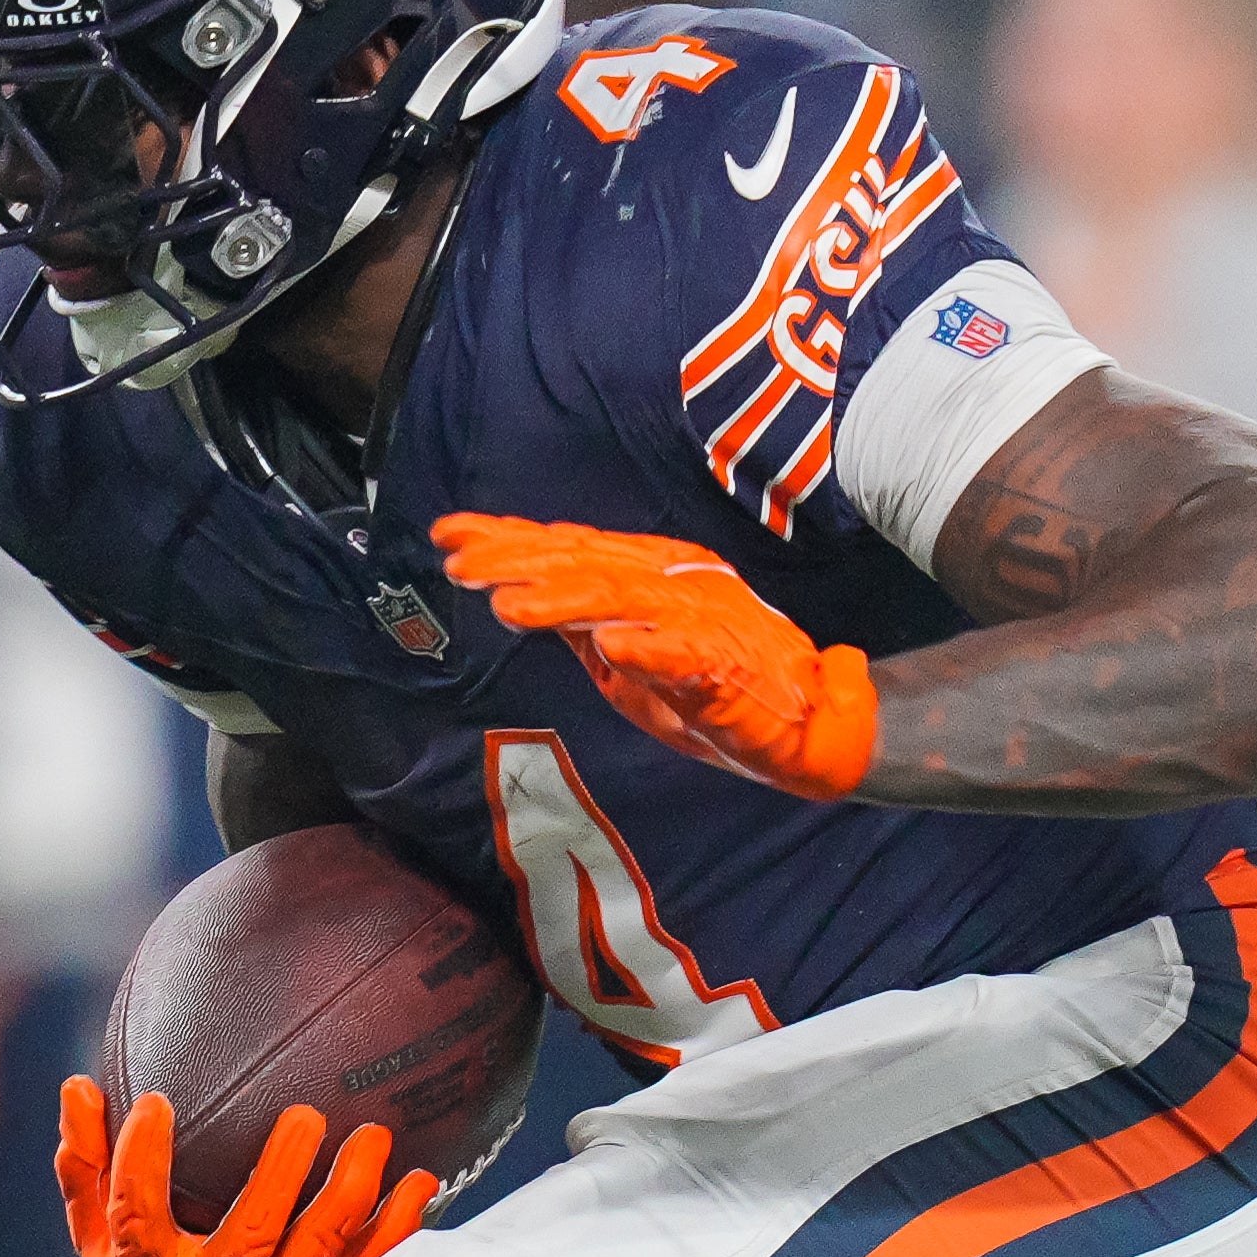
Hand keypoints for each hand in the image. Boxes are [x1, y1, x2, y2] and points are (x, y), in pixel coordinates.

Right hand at [57, 1077, 433, 1256]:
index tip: (157, 1104)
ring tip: (373, 1137)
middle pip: (250, 1242)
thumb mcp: (101, 1245)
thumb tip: (77, 1088)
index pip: (138, 1222)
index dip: (140, 1164)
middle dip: (280, 1176)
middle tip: (305, 1116)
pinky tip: (417, 1183)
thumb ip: (87, 1171)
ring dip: (352, 1198)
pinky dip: (395, 1232)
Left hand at [433, 513, 876, 800]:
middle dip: (516, 561)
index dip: (506, 540)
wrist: (808, 721)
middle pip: (582, 563)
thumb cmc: (718, 687)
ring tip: (508, 605)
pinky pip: (684, 654)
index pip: (566, 550)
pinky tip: (611, 646)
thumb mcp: (631, 656)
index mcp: (645, 576)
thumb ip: (584, 626)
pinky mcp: (725, 665)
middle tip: (458, 564)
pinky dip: (648, 649)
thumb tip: (519, 599)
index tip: (448, 535)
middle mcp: (668, 583)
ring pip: (620, 598)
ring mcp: (698, 620)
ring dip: (562, 600)